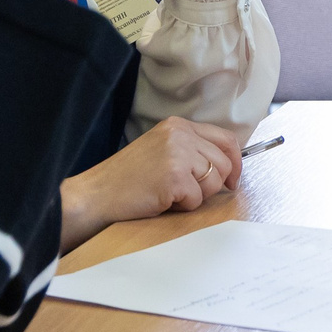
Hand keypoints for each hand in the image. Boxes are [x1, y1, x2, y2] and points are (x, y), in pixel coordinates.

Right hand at [57, 117, 244, 250]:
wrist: (96, 195)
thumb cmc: (127, 179)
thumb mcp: (162, 150)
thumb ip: (191, 149)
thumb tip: (228, 165)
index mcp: (178, 125)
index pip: (226, 138)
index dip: (235, 162)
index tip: (232, 179)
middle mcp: (180, 134)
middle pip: (224, 162)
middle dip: (213, 184)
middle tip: (190, 193)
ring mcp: (178, 154)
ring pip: (214, 182)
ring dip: (196, 196)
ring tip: (170, 194)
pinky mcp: (175, 177)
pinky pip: (197, 199)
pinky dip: (183, 206)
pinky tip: (162, 200)